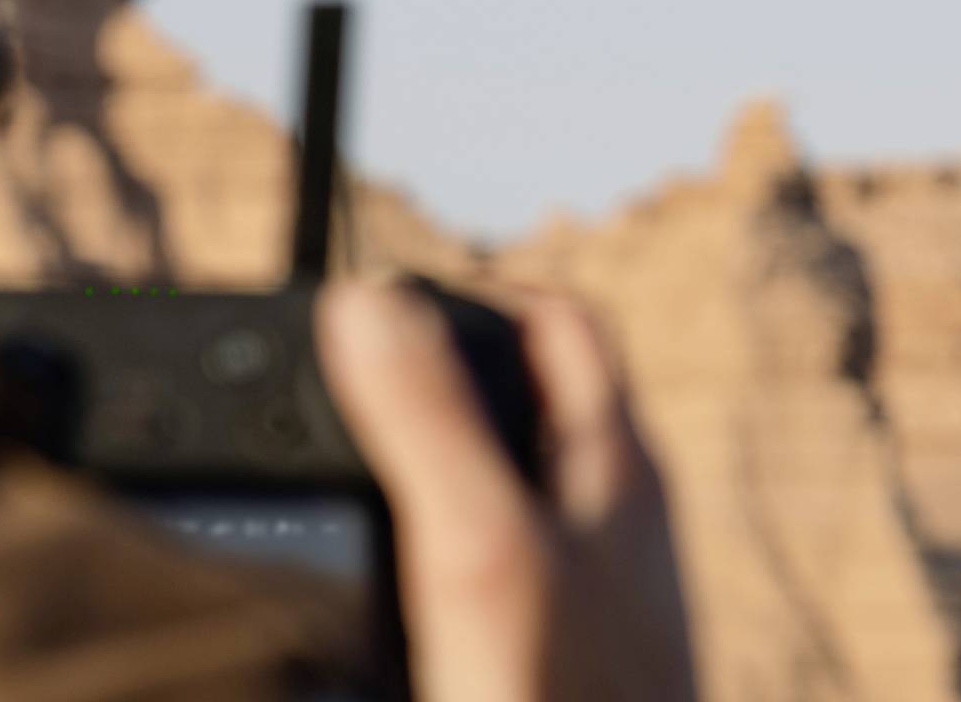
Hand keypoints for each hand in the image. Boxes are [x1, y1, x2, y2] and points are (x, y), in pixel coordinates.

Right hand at [319, 274, 698, 701]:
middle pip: (534, 411)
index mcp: (618, 470)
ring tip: (342, 493)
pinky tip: (383, 625)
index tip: (370, 314)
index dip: (468, 296)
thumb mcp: (479, 549)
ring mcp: (600, 610)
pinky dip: (436, 579)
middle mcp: (621, 529)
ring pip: (517, 505)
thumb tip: (366, 300)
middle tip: (339, 398)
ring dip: (435, 485)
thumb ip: (429, 423)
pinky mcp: (564, 675)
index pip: (559, 325)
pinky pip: (497, 594)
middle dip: (440, 387)